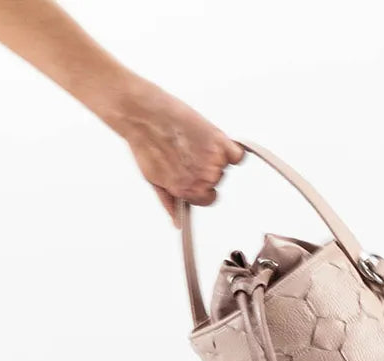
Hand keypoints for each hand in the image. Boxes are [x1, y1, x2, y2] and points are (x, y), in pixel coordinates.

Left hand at [113, 80, 244, 226]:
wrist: (145, 116)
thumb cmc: (145, 144)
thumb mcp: (154, 181)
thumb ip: (170, 203)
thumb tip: (178, 222)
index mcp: (187, 191)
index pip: (208, 199)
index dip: (200, 186)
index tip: (193, 174)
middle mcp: (203, 179)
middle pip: (216, 180)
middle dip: (205, 168)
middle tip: (189, 152)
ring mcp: (214, 160)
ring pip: (225, 165)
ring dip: (214, 155)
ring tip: (193, 141)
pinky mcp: (220, 141)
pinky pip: (238, 155)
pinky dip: (232, 150)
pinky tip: (215, 141)